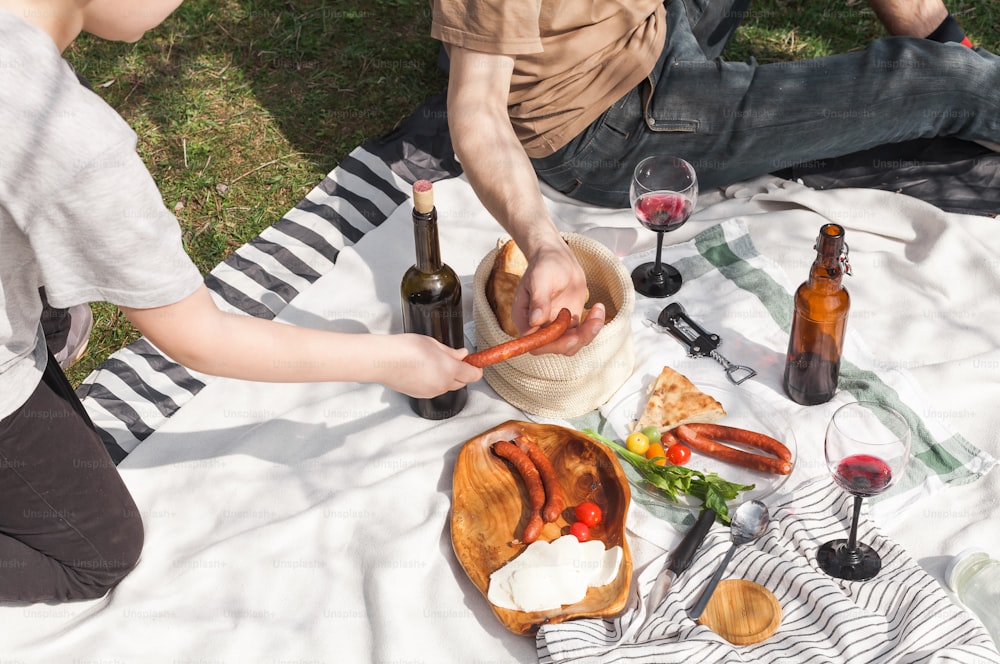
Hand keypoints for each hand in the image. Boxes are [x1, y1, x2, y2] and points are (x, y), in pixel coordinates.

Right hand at [378, 334, 482, 398]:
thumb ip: (451, 352)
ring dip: (448, 377)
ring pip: (448, 387)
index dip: (477, 368)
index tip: (476, 362)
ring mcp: (431, 392)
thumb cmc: (405, 348)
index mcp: (449, 369)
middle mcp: (442, 384)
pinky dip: (435, 382)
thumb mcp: (433, 343)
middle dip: (462, 372)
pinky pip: (435, 389)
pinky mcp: (420, 395)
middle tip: (455, 359)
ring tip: (435, 362)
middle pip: (462, 383)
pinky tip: (425, 370)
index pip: (473, 374)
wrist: (383, 361)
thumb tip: (462, 355)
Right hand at [512, 242, 605, 356]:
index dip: (551, 343)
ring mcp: (554, 328)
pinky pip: (581, 335)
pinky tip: (598, 308)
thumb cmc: (544, 265)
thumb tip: (535, 321)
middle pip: (554, 347)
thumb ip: (538, 300)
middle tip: (591, 324)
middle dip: (574, 340)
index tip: (570, 335)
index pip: (534, 343)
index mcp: (524, 319)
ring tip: (597, 312)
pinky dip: (593, 326)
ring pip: (570, 344)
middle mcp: (537, 328)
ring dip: (587, 334)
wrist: (557, 258)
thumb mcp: (540, 279)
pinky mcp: (569, 325)